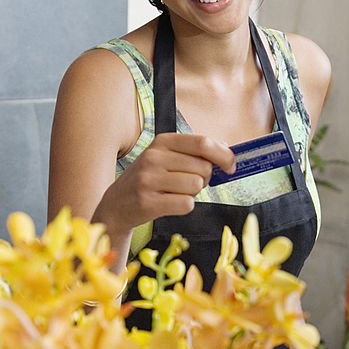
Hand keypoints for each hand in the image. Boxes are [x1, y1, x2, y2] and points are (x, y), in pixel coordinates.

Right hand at [94, 133, 235, 232]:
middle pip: (203, 167)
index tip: (231, 166)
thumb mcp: (166, 157)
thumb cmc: (148, 180)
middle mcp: (153, 157)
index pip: (203, 143)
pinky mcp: (148, 202)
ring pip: (196, 186)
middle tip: (186, 183)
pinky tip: (169, 203)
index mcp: (162, 142)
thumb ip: (194, 152)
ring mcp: (149, 180)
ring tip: (173, 193)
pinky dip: (184, 206)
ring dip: (192, 193)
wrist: (117, 204)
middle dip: (203, 179)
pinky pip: (186, 204)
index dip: (223, 155)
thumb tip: (227, 150)